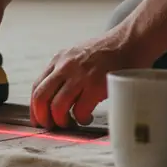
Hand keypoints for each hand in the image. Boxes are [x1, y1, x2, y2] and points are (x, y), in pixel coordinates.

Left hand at [30, 29, 150, 129]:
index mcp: (59, 59)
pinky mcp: (96, 85)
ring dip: (61, 121)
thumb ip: (66, 70)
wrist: (132, 40)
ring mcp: (80, 75)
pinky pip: (79, 110)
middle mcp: (65, 66)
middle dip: (42, 117)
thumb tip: (56, 96)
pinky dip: (81, 119)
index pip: (37, 86)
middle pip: (41, 97)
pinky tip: (86, 117)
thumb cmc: (108, 52)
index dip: (34, 107)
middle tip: (50, 126)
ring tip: (69, 123)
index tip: (37, 119)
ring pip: (57, 106)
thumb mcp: (78, 55)